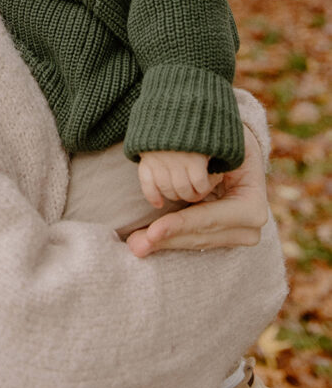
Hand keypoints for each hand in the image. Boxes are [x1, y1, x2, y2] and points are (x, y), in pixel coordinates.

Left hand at [127, 126, 267, 257]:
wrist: (238, 149)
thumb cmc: (226, 143)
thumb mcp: (216, 151)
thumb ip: (198, 169)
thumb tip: (184, 184)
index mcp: (252, 206)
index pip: (209, 219)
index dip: (180, 224)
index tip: (153, 230)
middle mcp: (250, 228)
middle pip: (200, 236)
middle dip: (167, 238)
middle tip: (136, 244)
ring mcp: (240, 237)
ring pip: (195, 241)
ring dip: (165, 242)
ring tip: (136, 244)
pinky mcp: (227, 238)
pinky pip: (195, 239)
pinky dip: (172, 237)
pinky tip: (147, 241)